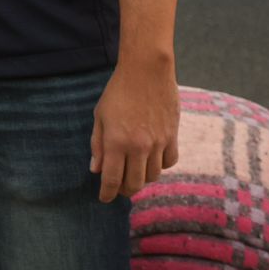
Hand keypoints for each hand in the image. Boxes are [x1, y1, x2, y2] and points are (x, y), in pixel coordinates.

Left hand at [90, 56, 178, 201]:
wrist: (146, 70)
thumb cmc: (118, 91)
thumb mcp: (100, 116)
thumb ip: (98, 145)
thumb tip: (96, 170)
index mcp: (116, 142)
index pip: (112, 179)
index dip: (107, 193)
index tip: (104, 198)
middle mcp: (138, 146)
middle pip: (134, 183)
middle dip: (124, 190)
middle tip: (118, 187)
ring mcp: (158, 143)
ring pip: (152, 176)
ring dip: (142, 178)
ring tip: (133, 172)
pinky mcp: (172, 136)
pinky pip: (169, 162)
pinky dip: (159, 166)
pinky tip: (151, 160)